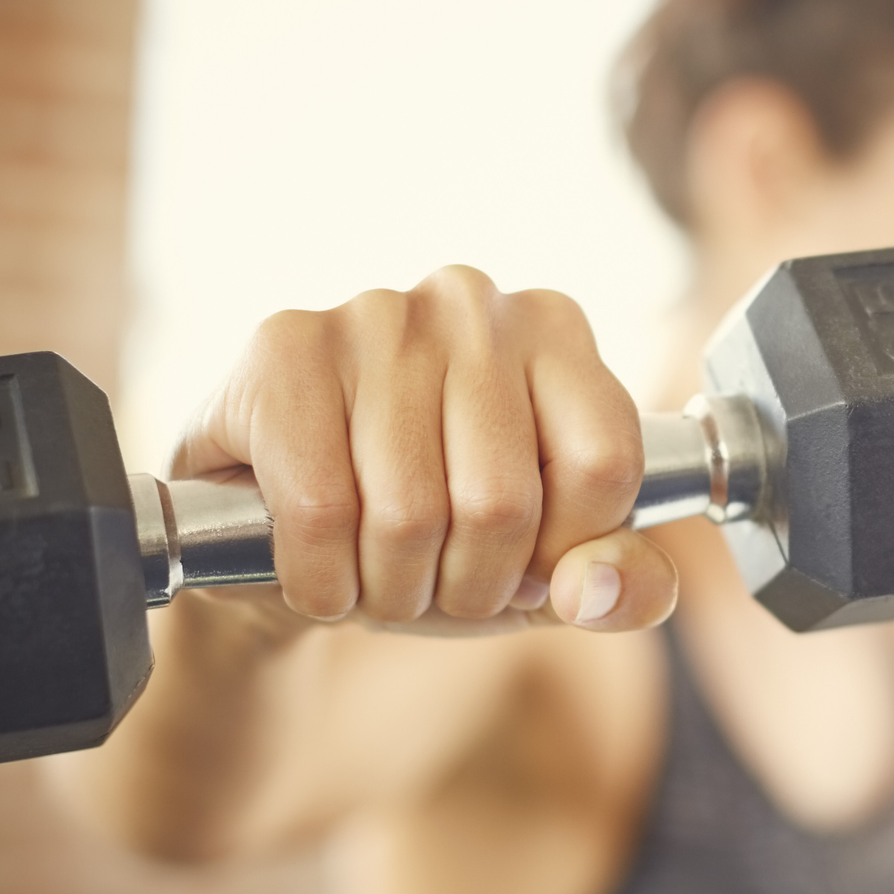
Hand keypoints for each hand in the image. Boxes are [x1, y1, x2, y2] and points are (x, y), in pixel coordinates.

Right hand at [169, 266, 677, 632]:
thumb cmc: (432, 537)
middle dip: (467, 586)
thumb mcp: (545, 572)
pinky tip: (317, 570)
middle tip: (433, 583)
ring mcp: (375, 313)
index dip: (563, 552)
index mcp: (557, 331)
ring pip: (409, 513)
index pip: (606, 464)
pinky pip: (320, 509)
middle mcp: (472, 301)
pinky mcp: (284, 345)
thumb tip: (599, 591)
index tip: (524, 565)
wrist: (271, 535)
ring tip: (375, 576)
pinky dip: (320, 579)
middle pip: (502, 500)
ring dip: (390, 590)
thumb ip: (622, 584)